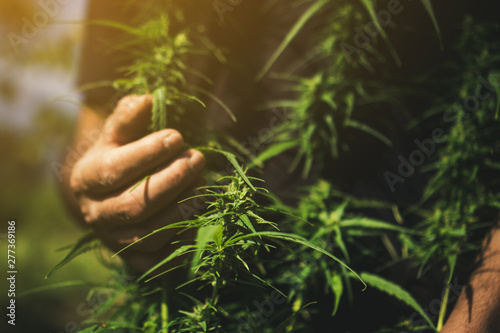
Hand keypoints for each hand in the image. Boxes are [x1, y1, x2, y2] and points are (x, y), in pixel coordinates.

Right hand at [69, 94, 205, 272]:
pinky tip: (200, 219)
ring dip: (181, 211)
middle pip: (134, 204)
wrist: (107, 196)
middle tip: (199, 159)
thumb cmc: (117, 156)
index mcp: (86, 179)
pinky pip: (157, 261)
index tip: (178, 137)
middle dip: (172, 181)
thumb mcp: (117, 133)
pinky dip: (181, 244)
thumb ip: (129, 117)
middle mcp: (95, 214)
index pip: (115, 169)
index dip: (148, 153)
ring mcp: (113, 241)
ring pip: (147, 235)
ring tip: (204, 186)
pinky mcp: (132, 261)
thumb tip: (147, 99)